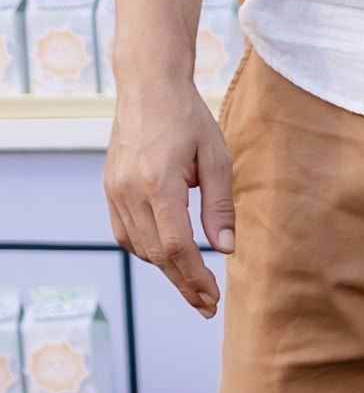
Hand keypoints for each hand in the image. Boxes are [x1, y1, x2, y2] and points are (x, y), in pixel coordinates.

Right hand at [104, 78, 233, 317]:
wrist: (148, 87)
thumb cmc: (189, 120)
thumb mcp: (217, 160)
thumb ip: (220, 207)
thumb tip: (225, 249)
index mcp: (157, 183)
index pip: (176, 246)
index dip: (195, 277)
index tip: (213, 298)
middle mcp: (129, 190)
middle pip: (156, 254)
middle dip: (183, 284)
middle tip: (207, 306)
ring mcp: (114, 189)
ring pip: (138, 247)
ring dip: (166, 270)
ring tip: (193, 287)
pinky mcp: (110, 187)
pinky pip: (124, 232)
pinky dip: (145, 251)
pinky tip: (167, 259)